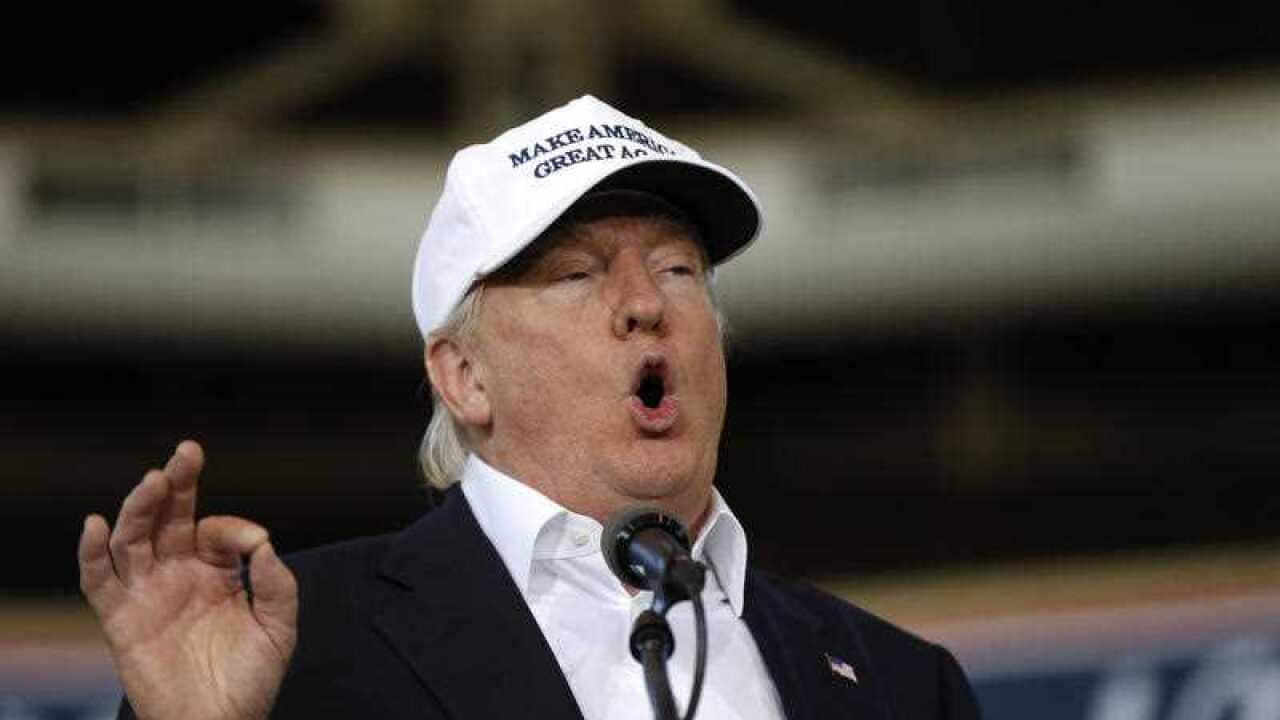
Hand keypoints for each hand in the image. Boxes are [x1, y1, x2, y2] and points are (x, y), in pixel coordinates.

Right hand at [78, 441, 297, 719]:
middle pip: (170, 518)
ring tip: (154, 480)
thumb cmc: (250, 680)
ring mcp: (148, 594)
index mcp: (217, 572)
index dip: (233, 527)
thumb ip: (277, 583)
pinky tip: (94, 524)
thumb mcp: (279, 627)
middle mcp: (179, 575)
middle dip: (177, 484)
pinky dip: (91, 552)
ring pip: (134, 538)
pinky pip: (99, 581)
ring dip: (140, 507)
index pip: (216, 530)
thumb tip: (265, 541)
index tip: (254, 543)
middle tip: (187, 452)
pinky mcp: (121, 619)